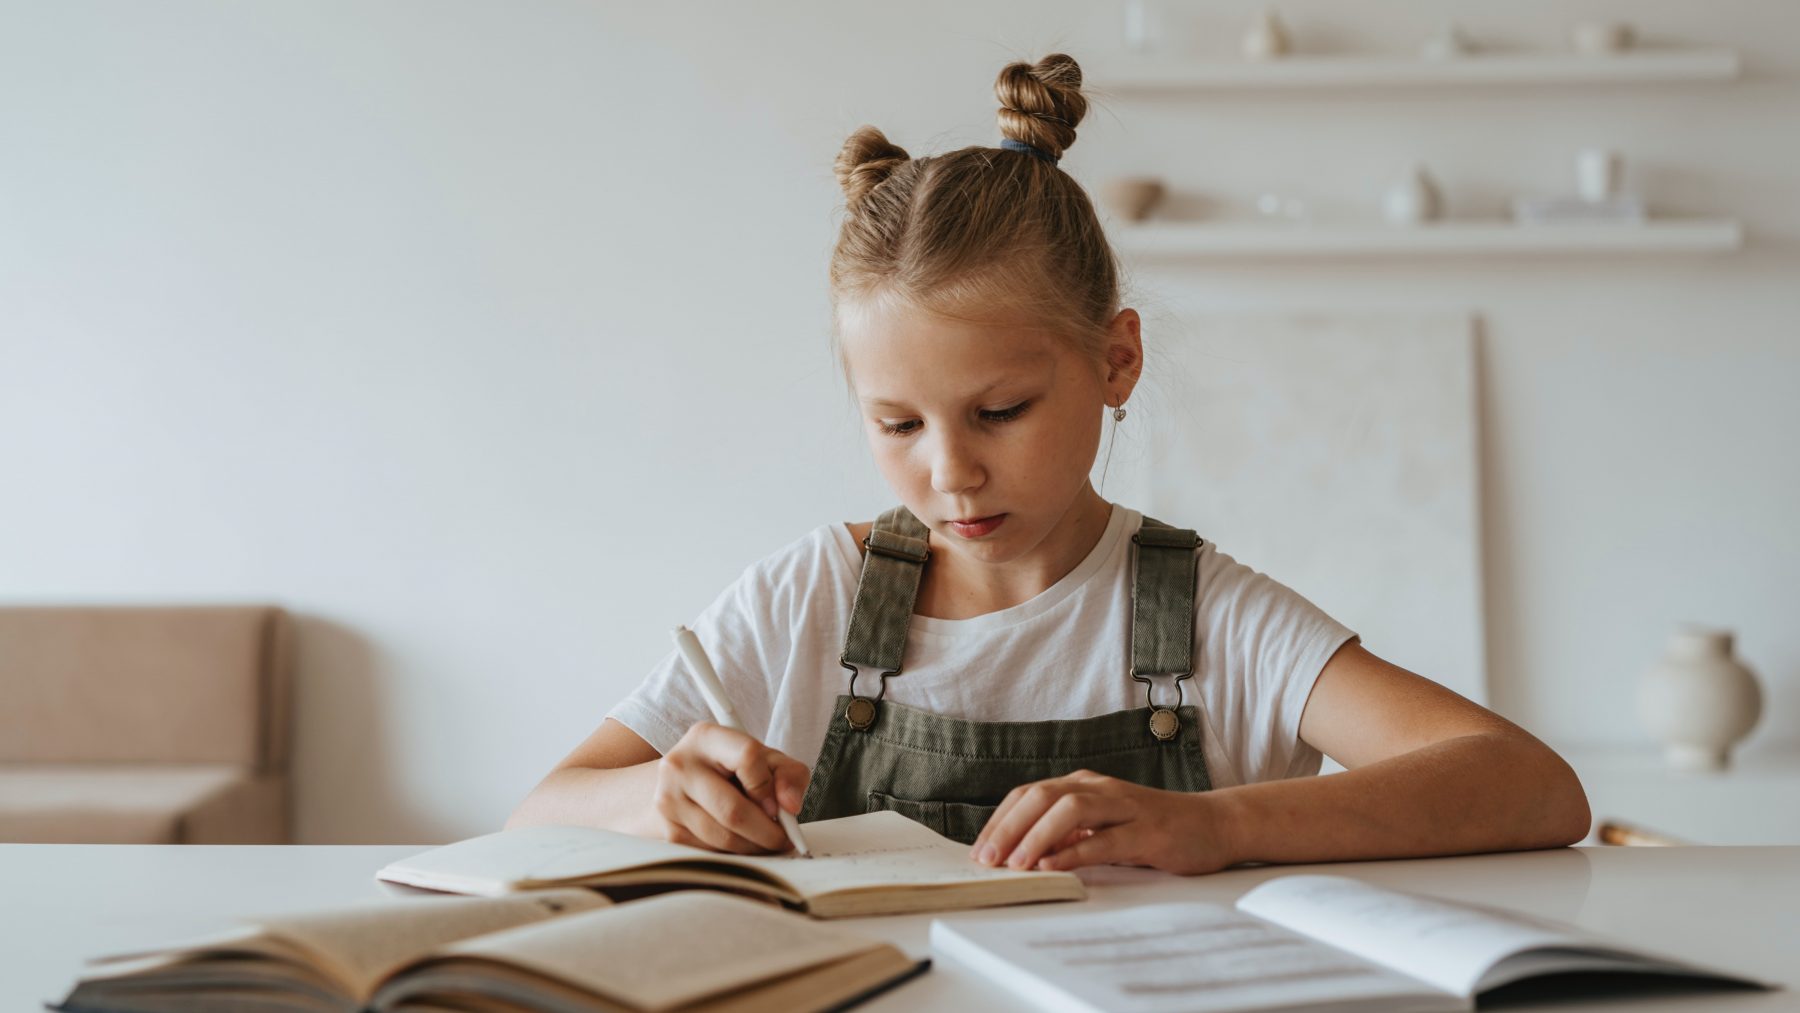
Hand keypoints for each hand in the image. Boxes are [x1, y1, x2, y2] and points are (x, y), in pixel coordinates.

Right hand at [652, 721, 809, 853]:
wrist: (683, 783)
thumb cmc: (730, 769)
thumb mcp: (764, 759)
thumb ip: (788, 774)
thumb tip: (791, 805)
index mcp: (706, 737)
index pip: (746, 757)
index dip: (769, 787)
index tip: (781, 807)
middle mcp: (680, 766)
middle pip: (733, 810)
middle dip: (768, 832)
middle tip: (784, 838)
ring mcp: (668, 800)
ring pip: (723, 837)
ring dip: (753, 847)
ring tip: (765, 841)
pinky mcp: (667, 830)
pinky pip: (710, 853)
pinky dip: (734, 855)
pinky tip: (742, 844)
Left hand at [969, 769, 1235, 875]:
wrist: (1214, 825)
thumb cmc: (1154, 828)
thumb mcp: (1104, 827)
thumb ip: (1068, 834)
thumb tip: (1021, 853)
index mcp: (1084, 785)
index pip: (1029, 794)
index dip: (1000, 821)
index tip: (979, 850)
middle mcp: (1100, 789)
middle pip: (1041, 796)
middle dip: (1008, 827)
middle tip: (985, 859)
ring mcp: (1124, 807)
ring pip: (1069, 810)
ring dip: (1035, 836)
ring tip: (1014, 864)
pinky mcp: (1146, 832)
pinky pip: (1103, 839)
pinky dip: (1074, 852)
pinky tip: (1053, 866)